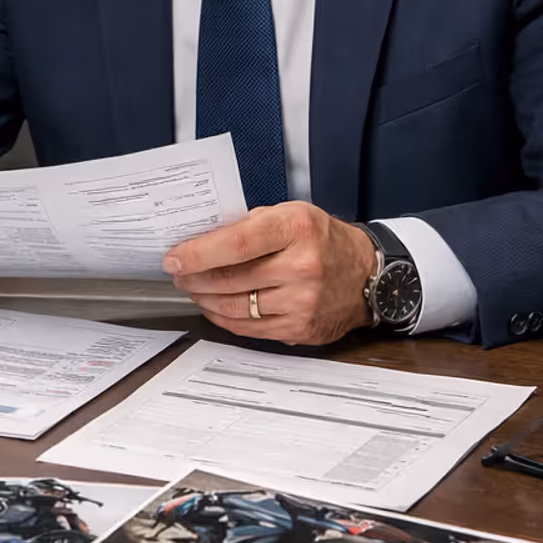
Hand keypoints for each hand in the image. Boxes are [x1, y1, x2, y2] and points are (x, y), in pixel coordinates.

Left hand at [163, 202, 377, 345]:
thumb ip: (249, 224)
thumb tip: (201, 239)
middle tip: (178, 273)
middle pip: (229, 279)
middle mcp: (302, 268)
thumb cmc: (324, 240)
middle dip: (193, 277)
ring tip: (192, 288)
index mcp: (296, 230)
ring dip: (204, 299)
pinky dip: (224, 318)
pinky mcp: (301, 329)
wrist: (368, 274)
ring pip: (234, 307)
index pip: (235, 244)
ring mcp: (303, 303)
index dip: (197, 254)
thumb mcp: (291, 214)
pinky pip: (249, 329)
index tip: (174, 257)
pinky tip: (214, 306)